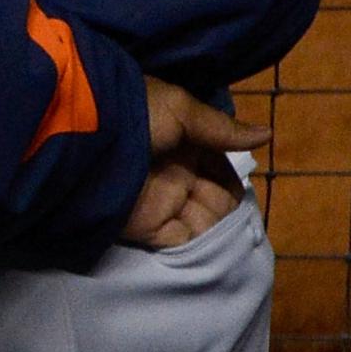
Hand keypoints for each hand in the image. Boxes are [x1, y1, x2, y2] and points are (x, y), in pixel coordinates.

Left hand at [122, 79, 268, 249]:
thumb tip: (267, 134)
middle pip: (215, 194)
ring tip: (227, 216)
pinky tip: (218, 235)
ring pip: (206, 220)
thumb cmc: (133, 112)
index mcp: (178, 141)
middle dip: (228, 199)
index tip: (242, 173)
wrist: (83, 137)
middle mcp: (171, 172)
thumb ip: (221, 128)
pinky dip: (204, 242)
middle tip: (231, 198)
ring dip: (221, 222)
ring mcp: (160, 200)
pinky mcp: (147, 227)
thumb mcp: (179, 109)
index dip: (231, 170)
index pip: (216, 163)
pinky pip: (185, 240)